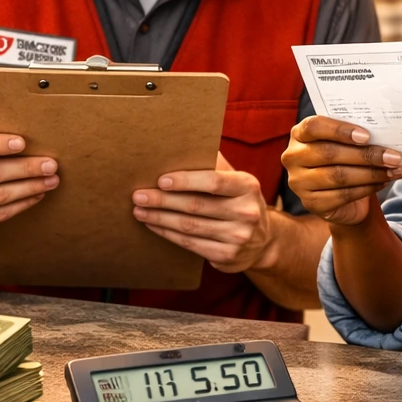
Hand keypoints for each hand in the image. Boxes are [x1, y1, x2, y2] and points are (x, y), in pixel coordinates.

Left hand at [131, 153, 276, 272]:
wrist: (262, 241)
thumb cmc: (238, 201)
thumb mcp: (236, 181)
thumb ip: (215, 165)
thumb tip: (180, 145)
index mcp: (248, 186)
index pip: (214, 182)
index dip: (185, 181)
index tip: (160, 180)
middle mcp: (246, 212)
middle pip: (196, 206)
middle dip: (163, 200)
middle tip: (138, 196)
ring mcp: (238, 237)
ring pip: (189, 227)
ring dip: (159, 218)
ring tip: (139, 210)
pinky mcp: (227, 256)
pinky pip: (190, 244)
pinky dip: (168, 234)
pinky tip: (153, 225)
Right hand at [281, 116, 401, 226]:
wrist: (342, 196)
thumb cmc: (345, 159)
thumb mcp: (347, 143)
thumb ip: (357, 136)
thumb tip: (386, 134)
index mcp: (299, 134)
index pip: (313, 126)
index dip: (339, 130)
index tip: (366, 136)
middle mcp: (293, 157)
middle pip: (330, 154)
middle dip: (366, 155)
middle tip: (394, 156)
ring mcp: (298, 182)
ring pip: (338, 176)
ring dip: (372, 173)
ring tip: (394, 170)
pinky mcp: (311, 203)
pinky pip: (342, 195)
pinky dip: (367, 189)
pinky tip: (383, 182)